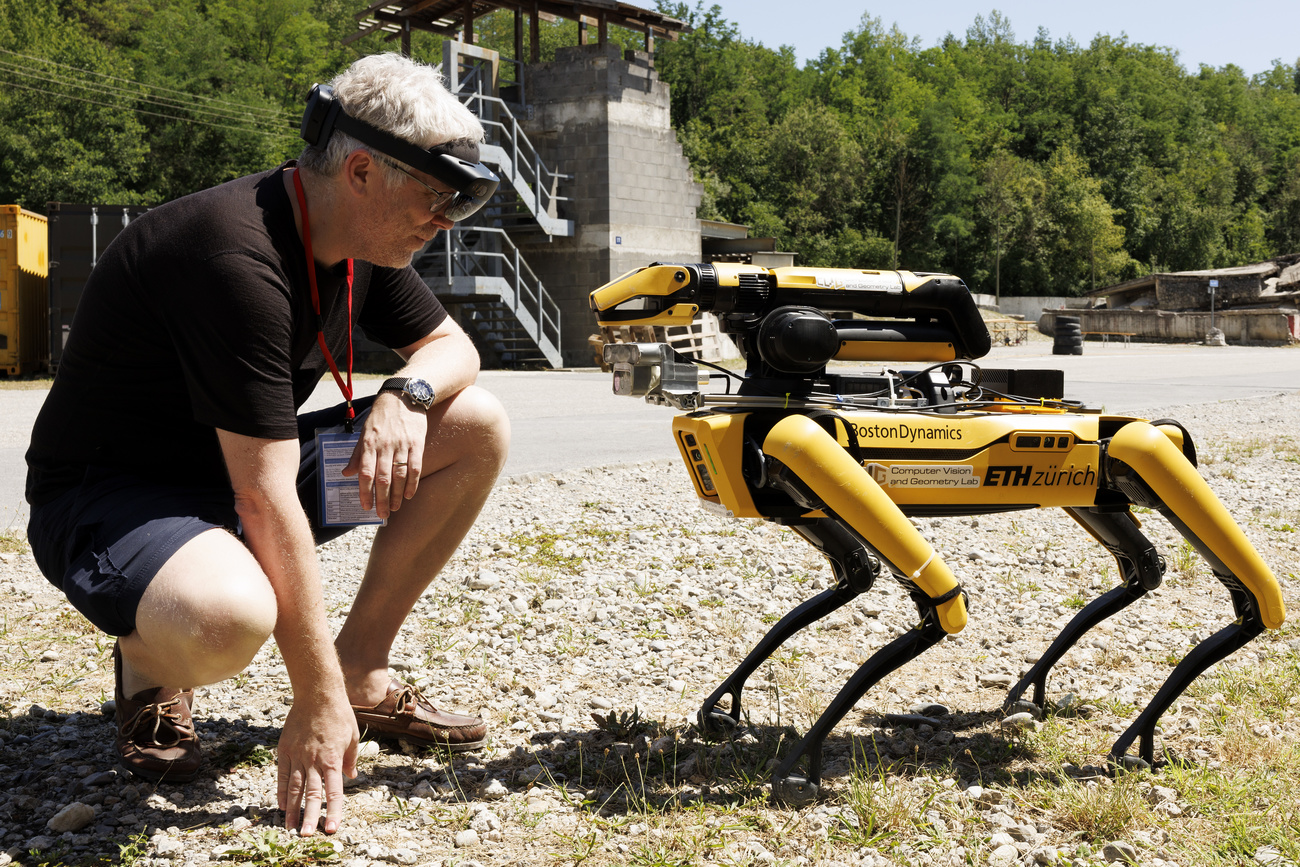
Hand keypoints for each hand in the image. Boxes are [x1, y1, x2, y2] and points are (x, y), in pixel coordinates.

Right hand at [276, 692, 359, 835]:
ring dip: (292, 809)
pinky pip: (283, 774)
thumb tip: (351, 776)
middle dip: (309, 817)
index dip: (334, 811)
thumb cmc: (339, 714)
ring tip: (290, 827)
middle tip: (306, 836)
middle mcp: (314, 760)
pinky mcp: (285, 749)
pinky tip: (281, 805)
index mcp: (333, 759)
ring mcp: (298, 755)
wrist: (318, 693)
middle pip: (311, 794)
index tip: (332, 828)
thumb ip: (351, 758)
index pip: (334, 791)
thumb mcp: (352, 736)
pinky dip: (282, 790)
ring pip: (295, 787)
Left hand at [342, 393, 427, 518]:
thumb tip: (346, 474)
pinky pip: (416, 467)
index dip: (365, 492)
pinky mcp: (417, 444)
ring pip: (400, 475)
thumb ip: (357, 455)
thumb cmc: (381, 417)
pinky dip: (413, 483)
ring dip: (398, 494)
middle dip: (382, 499)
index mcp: (369, 444)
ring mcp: (402, 445)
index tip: (365, 506)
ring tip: (395, 508)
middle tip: (382, 514)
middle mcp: (385, 446)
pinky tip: (410, 495)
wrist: (403, 397)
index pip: (365, 473)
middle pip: (383, 478)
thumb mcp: (364, 432)